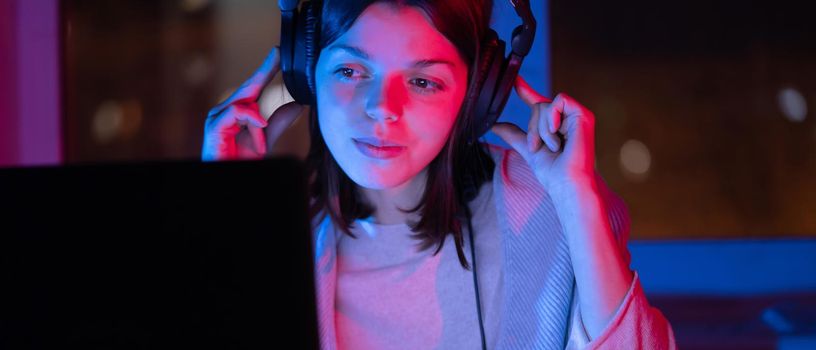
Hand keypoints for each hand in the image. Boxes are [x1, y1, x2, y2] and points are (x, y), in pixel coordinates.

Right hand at [202, 46, 304, 160]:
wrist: (228, 179)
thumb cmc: (241, 161)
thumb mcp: (266, 139)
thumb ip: (279, 122)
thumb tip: (298, 104)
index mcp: (236, 112)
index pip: (253, 87)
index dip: (266, 70)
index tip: (278, 53)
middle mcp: (224, 111)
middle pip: (247, 87)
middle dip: (264, 70)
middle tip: (278, 52)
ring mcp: (216, 118)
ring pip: (244, 102)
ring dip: (258, 123)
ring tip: (262, 145)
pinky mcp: (214, 127)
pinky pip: (237, 112)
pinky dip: (251, 121)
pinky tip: (260, 132)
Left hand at [491, 75, 596, 192]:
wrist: (566, 182)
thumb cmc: (551, 172)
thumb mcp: (528, 149)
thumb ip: (513, 135)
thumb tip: (494, 125)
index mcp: (554, 126)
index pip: (538, 104)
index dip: (526, 90)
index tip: (514, 80)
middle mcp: (566, 119)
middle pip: (538, 105)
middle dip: (533, 128)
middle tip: (539, 147)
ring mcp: (576, 116)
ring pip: (546, 105)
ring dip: (542, 129)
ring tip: (554, 146)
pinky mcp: (583, 114)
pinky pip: (559, 101)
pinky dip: (552, 118)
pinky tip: (557, 133)